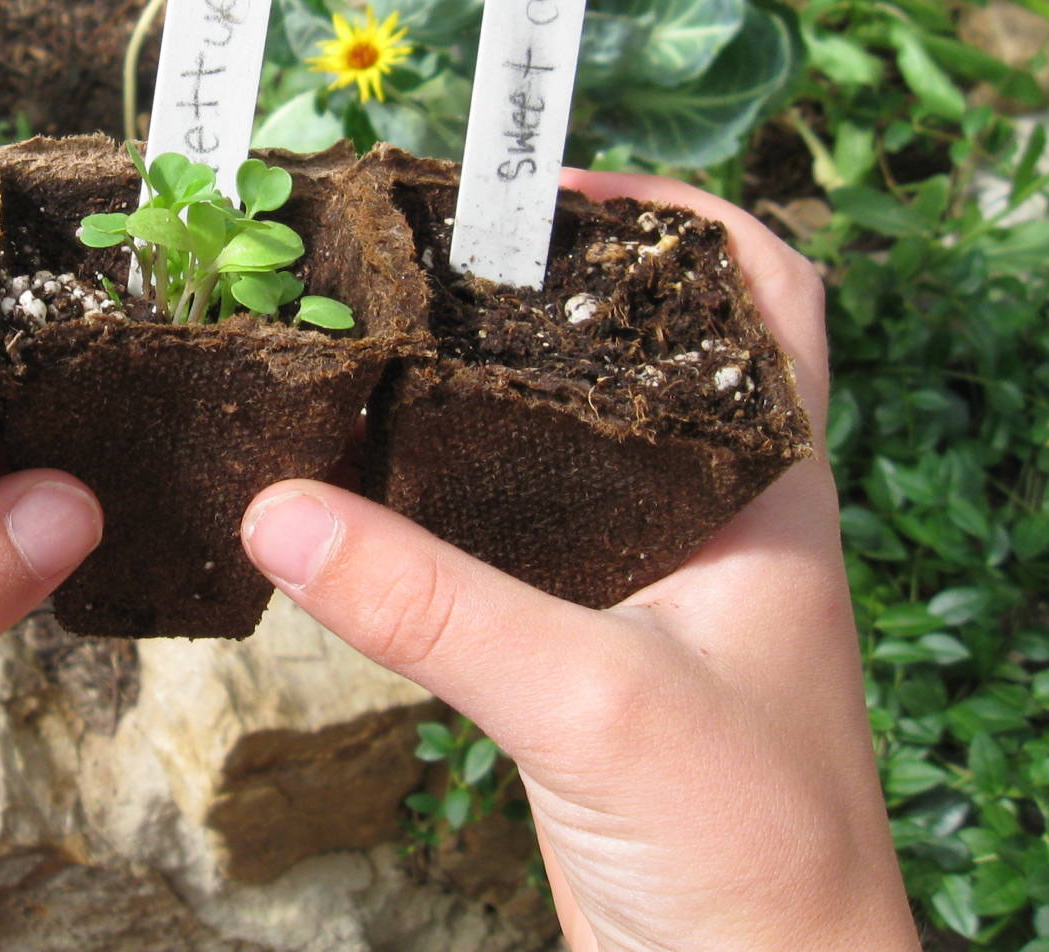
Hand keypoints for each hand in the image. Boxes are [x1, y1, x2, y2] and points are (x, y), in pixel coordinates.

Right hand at [240, 170, 918, 951]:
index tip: (550, 192)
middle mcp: (718, 521)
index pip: (764, 297)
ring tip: (379, 342)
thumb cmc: (749, 855)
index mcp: (770, 494)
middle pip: (646, 353)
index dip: (676, 218)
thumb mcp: (591, 703)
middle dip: (545, 289)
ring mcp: (654, 588)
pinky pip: (520, 537)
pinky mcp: (592, 654)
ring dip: (488, 389)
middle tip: (424, 255)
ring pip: (573, 444)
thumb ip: (435, 604)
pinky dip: (452, 494)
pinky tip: (374, 489)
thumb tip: (278, 508)